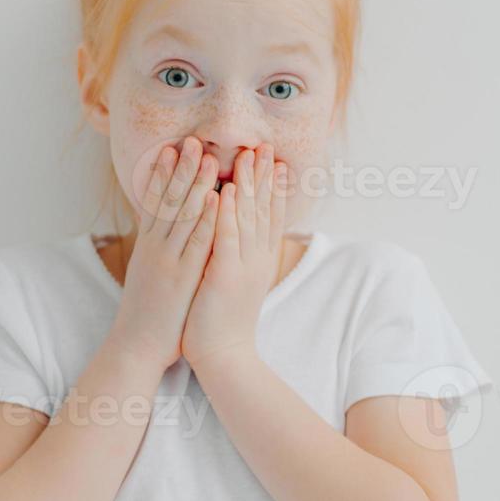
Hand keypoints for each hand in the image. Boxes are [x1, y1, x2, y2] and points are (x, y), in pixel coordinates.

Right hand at [108, 136, 219, 370]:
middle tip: (192, 140)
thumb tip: (160, 226)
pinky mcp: (181, 277)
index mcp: (150, 246)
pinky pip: (196, 243)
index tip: (174, 147)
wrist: (136, 347)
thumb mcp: (149, 273)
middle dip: (181, 169)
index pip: (157, 201)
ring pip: (182, 215)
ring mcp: (168, 260)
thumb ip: (156, 248)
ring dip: (195, 184)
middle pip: (169, 200)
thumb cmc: (150, 312)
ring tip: (207, 156)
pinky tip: (215, 198)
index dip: (166, 173)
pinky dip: (206, 218)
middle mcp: (156, 247)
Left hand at [181, 144, 287, 371]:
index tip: (276, 161)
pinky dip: (229, 213)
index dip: (274, 187)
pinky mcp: (225, 274)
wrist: (223, 354)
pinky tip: (228, 190)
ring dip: (249, 183)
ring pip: (248, 216)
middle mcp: (257, 258)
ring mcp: (243, 265)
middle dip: (264, 175)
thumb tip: (244, 235)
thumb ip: (242, 256)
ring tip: (249, 155)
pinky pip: (227, 237)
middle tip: (265, 146)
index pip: (270, 215)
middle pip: (263, 209)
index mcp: (259, 258)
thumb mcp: (239, 281)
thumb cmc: (224, 319)